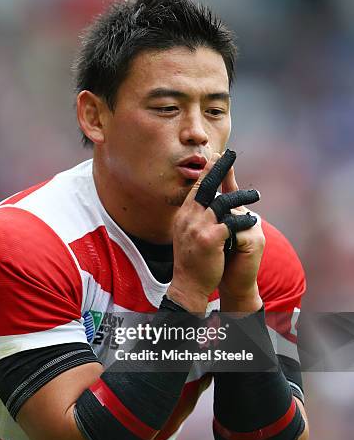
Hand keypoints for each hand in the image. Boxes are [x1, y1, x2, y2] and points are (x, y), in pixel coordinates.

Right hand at [168, 150, 259, 312]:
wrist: (187, 285)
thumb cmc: (191, 261)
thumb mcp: (186, 234)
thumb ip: (193, 217)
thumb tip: (202, 202)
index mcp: (184, 215)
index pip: (196, 187)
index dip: (207, 171)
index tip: (216, 157)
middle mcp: (188, 217)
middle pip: (205, 186)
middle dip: (219, 168)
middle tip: (230, 154)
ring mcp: (197, 227)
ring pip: (222, 202)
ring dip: (241, 197)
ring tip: (256, 195)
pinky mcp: (210, 239)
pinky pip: (231, 223)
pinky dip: (243, 221)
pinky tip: (252, 219)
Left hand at [218, 164, 264, 312]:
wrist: (232, 283)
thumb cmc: (219, 259)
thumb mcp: (210, 234)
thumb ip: (207, 216)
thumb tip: (194, 198)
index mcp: (236, 215)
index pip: (229, 190)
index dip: (221, 173)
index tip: (214, 154)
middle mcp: (248, 218)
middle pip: (232, 196)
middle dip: (224, 178)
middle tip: (217, 159)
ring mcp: (254, 230)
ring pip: (233, 213)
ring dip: (219, 216)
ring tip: (209, 216)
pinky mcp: (256, 243)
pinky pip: (238, 231)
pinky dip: (225, 233)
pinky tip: (219, 237)